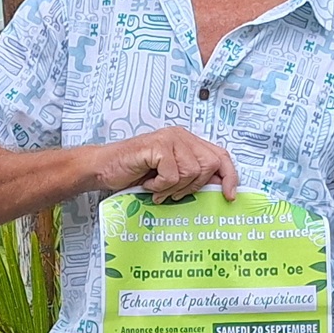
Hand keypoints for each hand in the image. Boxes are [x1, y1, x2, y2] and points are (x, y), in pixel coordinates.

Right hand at [88, 127, 237, 202]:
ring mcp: (169, 138)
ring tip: (156, 187)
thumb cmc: (134, 174)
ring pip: (191, 172)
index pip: (220, 156)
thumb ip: (191, 177)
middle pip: (209, 165)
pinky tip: (147, 183)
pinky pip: (172, 175)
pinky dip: (159, 186)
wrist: (103, 168)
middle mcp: (181, 136)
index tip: (229, 196)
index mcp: (188, 142)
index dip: (229, 176)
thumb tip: (219, 190)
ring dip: (172, 187)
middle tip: (171, 192)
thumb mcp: (170, 176)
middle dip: (193, 186)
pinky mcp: (157, 145)